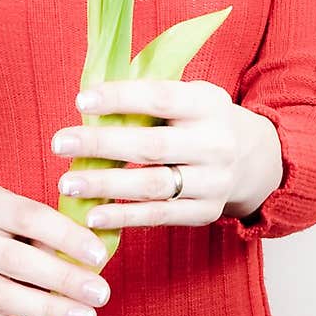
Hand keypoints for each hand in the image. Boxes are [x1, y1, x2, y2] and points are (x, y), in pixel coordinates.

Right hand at [0, 184, 112, 315]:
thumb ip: (46, 228)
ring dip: (48, 311)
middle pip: (15, 260)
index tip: (99, 255)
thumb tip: (92, 256)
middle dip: (62, 279)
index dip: (65, 236)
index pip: (27, 217)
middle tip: (101, 293)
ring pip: (3, 296)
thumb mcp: (11, 209)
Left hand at [51, 78, 254, 227]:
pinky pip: (159, 216)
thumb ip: (150, 97)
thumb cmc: (201, 122)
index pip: (160, 98)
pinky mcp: (206, 212)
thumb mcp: (190, 97)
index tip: (81, 101)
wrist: (255, 159)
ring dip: (105, 185)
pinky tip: (92, 216)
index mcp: (207, 104)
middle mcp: (215, 143)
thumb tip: (91, 99)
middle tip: (60, 143)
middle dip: (101, 144)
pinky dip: (123, 218)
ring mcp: (213, 181)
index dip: (119, 98)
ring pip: (152, 185)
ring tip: (67, 184)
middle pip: (151, 145)